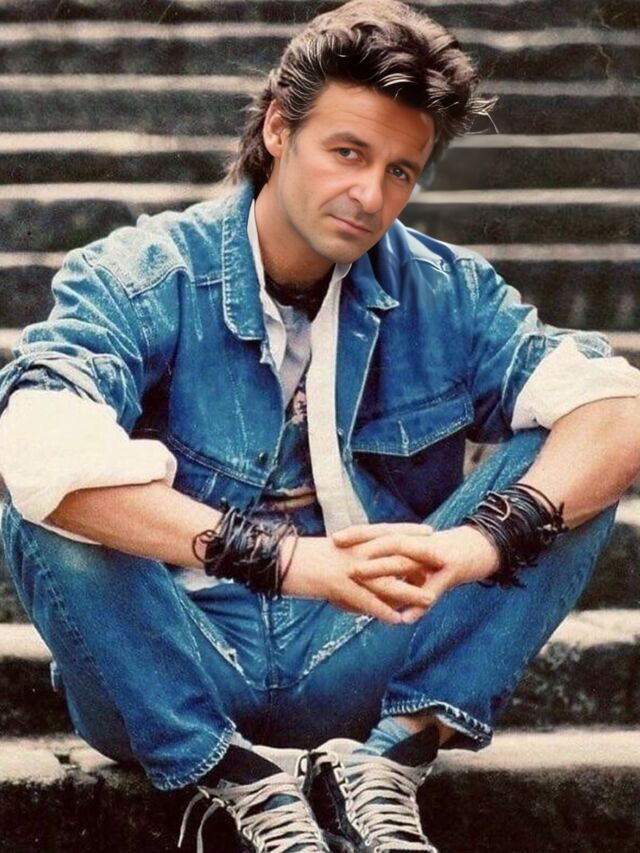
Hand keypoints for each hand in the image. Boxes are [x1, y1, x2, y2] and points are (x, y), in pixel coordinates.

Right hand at [280, 523, 433, 624]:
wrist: (278, 560)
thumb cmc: (299, 557)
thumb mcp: (326, 552)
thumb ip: (346, 555)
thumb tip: (358, 563)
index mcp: (351, 540)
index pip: (386, 532)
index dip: (409, 532)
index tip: (429, 532)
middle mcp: (353, 552)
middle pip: (393, 554)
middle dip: (419, 560)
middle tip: (443, 562)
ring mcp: (347, 569)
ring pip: (386, 580)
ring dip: (410, 591)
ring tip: (431, 599)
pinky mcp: (337, 586)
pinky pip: (365, 600)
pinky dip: (383, 610)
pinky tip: (398, 619)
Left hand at [334, 524, 499, 619]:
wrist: (488, 549)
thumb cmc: (452, 556)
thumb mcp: (424, 563)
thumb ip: (404, 574)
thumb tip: (384, 590)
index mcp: (413, 539)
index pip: (381, 532)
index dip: (358, 533)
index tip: (334, 537)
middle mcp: (421, 544)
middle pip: (386, 541)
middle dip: (360, 544)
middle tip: (337, 547)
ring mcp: (435, 557)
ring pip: (403, 562)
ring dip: (380, 569)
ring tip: (358, 576)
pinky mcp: (451, 572)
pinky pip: (432, 589)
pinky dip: (419, 604)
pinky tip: (405, 618)